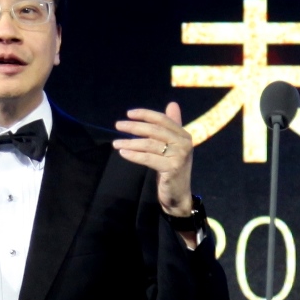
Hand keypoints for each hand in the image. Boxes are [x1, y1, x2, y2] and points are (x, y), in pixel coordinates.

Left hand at [116, 103, 196, 217]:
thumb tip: (172, 104)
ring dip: (130, 142)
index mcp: (183, 135)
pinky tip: (123, 153)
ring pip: (149, 144)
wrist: (179, 195)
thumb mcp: (172, 146)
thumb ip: (171, 126)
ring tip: (116, 143)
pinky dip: (134, 155)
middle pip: (154, 130)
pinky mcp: (172, 168)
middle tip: (118, 125)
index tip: (129, 114)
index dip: (145, 114)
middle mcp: (184, 143)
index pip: (162, 119)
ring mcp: (179, 156)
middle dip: (134, 127)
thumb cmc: (172, 168)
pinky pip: (148, 158)